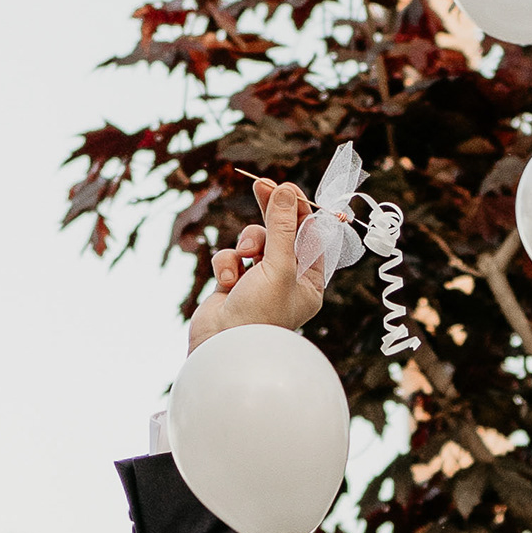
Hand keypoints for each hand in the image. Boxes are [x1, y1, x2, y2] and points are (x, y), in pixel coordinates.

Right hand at [191, 180, 327, 347]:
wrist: (222, 348)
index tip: (287, 187)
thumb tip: (285, 189)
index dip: (299, 211)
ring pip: (253, 242)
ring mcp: (258, 283)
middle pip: (282, 234)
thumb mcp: (278, 265)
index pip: (310, 237)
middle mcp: (287, 282)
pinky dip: (226, 264)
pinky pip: (231, 257)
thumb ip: (281, 226)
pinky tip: (226, 282)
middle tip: (262, 184)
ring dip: (246, 244)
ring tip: (244, 258)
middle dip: (271, 212)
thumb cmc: (260, 314)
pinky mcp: (233, 284)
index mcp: (309, 282)